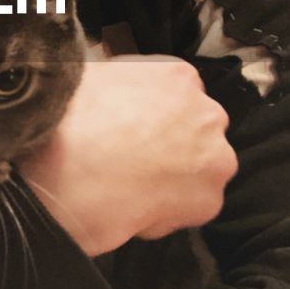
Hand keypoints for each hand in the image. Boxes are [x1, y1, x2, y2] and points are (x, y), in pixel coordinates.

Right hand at [17, 56, 238, 256]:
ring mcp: (215, 157)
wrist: (75, 168)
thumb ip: (118, 83)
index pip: (178, 96)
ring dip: (173, 180)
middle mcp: (207, 112)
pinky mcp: (209, 200)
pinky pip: (189, 208)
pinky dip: (166, 213)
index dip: (154, 118)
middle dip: (172, 147)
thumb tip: (111, 94)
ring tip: (130, 189)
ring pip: (198, 171)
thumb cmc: (74, 120)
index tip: (135, 132)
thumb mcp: (91, 75)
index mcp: (179, 77)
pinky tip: (134, 209)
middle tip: (133, 161)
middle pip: (196, 132)